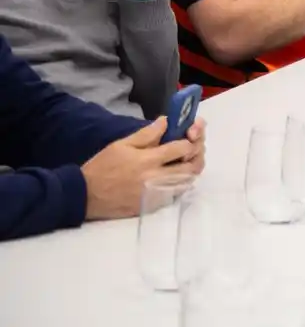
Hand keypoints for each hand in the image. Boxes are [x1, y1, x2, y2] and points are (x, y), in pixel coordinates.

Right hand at [80, 117, 206, 220]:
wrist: (84, 196)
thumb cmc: (102, 167)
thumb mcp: (121, 145)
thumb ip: (147, 134)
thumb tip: (166, 121)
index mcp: (148, 160)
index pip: (182, 148)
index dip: (190, 139)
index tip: (189, 134)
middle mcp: (157, 178)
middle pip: (192, 167)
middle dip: (197, 154)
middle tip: (193, 147)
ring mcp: (157, 194)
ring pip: (187, 182)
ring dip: (191, 169)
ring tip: (185, 160)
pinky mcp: (153, 206)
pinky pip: (176, 194)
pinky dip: (181, 183)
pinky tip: (175, 175)